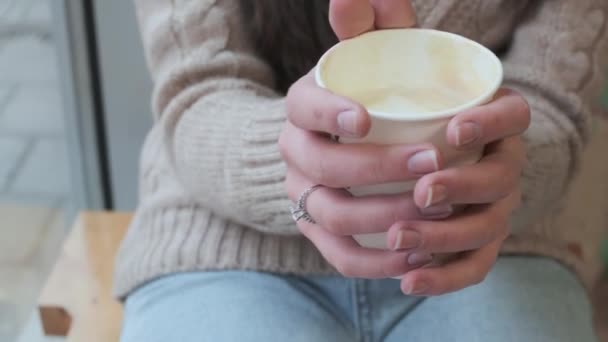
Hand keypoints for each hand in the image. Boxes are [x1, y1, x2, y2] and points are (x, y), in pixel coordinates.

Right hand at [280, 0, 427, 278]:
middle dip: (377, 169)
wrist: (337, 146)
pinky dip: (376, 263)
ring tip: (435, 212)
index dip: (329, 113)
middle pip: (324, 169)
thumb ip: (366, 22)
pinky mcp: (319, 232)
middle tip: (433, 163)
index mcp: (301, 108)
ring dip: (383, 218)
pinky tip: (416, 259)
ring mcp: (304, 196)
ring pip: (333, 216)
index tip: (367, 118)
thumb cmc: (366, 95)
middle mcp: (296, 154)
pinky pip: (339, 256)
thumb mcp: (366, 54)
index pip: (304, 108)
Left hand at [386, 88, 530, 295]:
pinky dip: (443, 279)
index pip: (513, 115)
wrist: (427, 158)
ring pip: (487, 228)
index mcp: (497, 122)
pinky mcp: (478, 242)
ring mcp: (495, 206)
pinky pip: (473, 267)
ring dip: (444, 235)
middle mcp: (503, 164)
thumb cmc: (405, 118)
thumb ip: (380, 85)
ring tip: (398, 237)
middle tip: (421, 192)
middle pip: (502, 178)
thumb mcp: (399, 94)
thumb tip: (350, 89)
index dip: (491, 123)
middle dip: (462, 187)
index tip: (453, 130)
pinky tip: (408, 282)